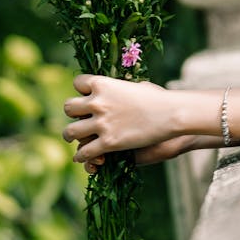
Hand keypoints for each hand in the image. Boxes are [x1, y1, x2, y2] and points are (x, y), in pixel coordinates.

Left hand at [62, 73, 183, 166]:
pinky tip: (83, 157)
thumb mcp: (136, 86)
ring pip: (70, 131)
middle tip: (78, 119)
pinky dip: (82, 156)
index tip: (86, 96)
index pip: (78, 83)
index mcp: (103, 83)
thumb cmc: (159, 98)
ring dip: (70, 135)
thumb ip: (121, 88)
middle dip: (73, 113)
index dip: (81, 90)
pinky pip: (84, 152)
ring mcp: (101, 123)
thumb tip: (119, 90)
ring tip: (73, 138)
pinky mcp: (108, 143)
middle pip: (68, 107)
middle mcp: (97, 102)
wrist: (171, 114)